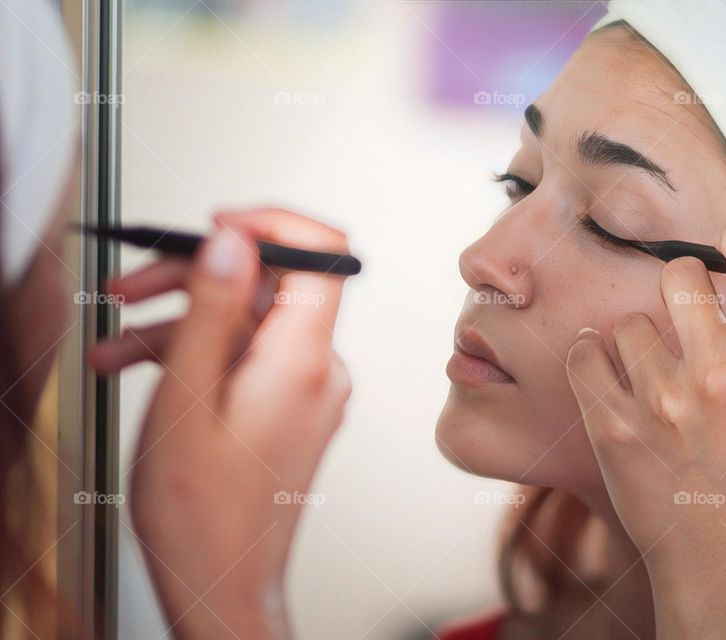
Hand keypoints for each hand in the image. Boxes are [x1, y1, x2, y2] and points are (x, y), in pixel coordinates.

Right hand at [105, 210, 352, 638]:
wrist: (224, 583)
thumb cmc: (203, 515)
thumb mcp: (189, 398)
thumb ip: (214, 310)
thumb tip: (235, 241)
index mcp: (304, 360)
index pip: (322, 252)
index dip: (269, 225)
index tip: (215, 228)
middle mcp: (319, 369)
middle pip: (268, 285)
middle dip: (196, 277)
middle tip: (133, 285)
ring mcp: (307, 389)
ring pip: (247, 323)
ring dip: (181, 321)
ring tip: (117, 341)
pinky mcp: (290, 406)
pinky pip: (248, 358)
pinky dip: (199, 355)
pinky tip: (142, 367)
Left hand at [565, 222, 725, 637]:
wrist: (720, 556)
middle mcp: (720, 375)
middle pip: (681, 274)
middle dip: (676, 282)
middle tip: (676, 305)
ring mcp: (663, 401)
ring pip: (628, 321)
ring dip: (634, 340)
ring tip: (648, 377)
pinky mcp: (613, 425)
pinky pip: (584, 354)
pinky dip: (590, 357)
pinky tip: (603, 370)